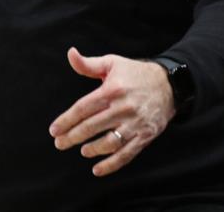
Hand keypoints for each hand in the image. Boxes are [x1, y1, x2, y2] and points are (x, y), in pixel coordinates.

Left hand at [48, 47, 175, 176]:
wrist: (169, 84)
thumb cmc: (135, 73)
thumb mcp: (112, 63)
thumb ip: (88, 64)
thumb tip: (70, 53)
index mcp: (112, 90)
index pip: (83, 108)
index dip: (67, 120)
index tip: (54, 130)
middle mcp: (123, 108)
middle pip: (92, 126)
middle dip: (72, 137)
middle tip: (59, 143)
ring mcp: (135, 124)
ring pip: (108, 143)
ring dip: (92, 149)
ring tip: (82, 151)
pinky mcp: (145, 136)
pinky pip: (126, 154)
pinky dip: (111, 164)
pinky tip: (98, 169)